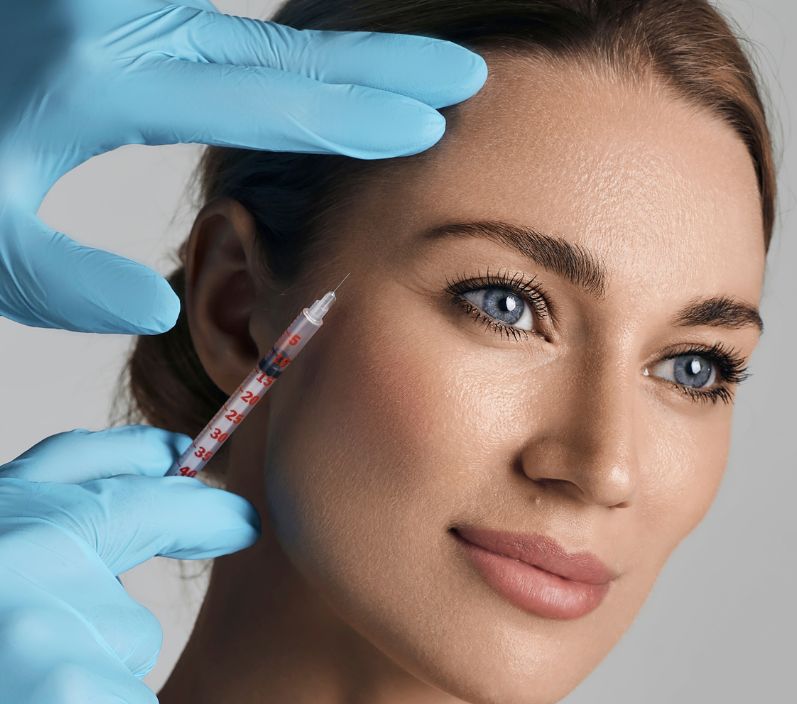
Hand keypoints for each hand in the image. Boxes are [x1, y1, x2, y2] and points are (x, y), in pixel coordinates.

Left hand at [0, 0, 487, 334]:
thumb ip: (57, 280)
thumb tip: (164, 302)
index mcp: (99, 80)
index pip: (265, 97)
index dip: (359, 111)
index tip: (432, 119)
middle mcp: (115, 20)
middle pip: (281, 50)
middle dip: (382, 65)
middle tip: (463, 72)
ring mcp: (110, 0)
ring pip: (250, 31)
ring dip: (336, 54)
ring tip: (414, 73)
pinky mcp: (102, 1)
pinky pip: (210, 23)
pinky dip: (277, 50)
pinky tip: (317, 64)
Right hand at [0, 425, 260, 703]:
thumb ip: (29, 563)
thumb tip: (131, 511)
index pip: (60, 466)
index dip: (127, 456)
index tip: (177, 455)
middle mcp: (0, 553)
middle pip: (127, 513)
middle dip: (196, 514)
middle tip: (245, 521)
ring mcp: (31, 613)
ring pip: (128, 637)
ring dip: (98, 685)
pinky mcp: (68, 684)